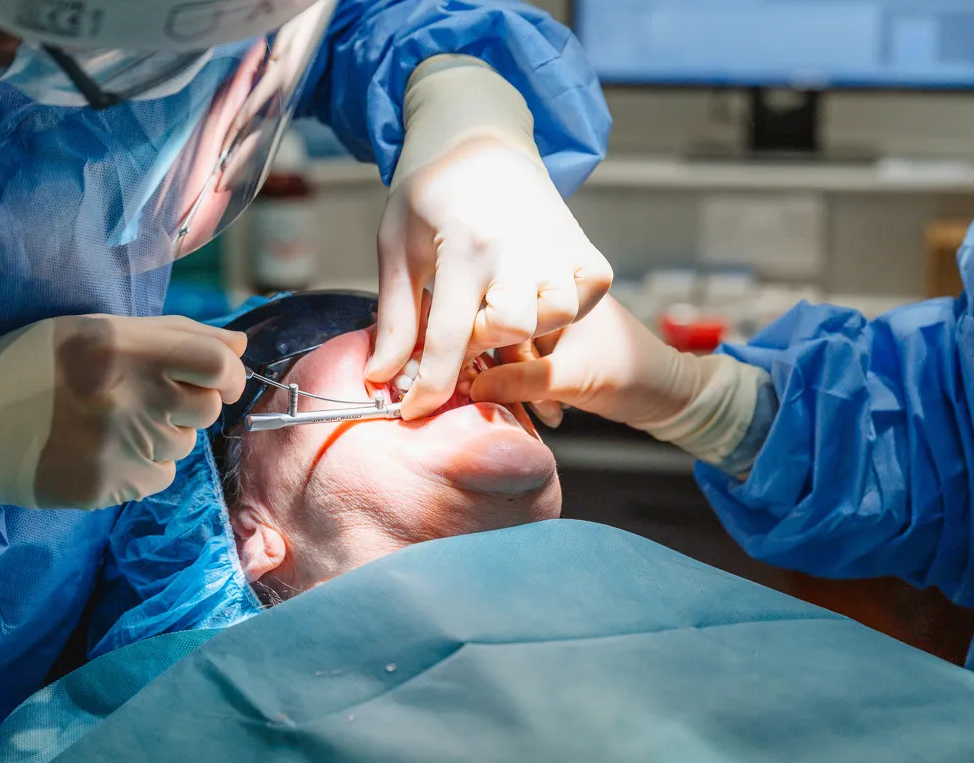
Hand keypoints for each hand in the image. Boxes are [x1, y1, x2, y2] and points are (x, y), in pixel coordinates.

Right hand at [0, 315, 246, 510]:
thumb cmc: (31, 366)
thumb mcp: (94, 329)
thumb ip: (173, 333)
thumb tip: (239, 347)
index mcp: (122, 347)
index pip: (217, 364)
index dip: (229, 373)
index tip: (218, 378)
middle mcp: (127, 396)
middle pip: (207, 408)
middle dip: (190, 404)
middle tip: (151, 399)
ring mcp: (119, 446)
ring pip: (183, 445)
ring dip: (162, 435)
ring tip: (113, 423)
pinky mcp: (110, 486)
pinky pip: (159, 477)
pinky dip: (142, 466)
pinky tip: (104, 450)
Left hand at [369, 139, 612, 419]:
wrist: (479, 139)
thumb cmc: (429, 194)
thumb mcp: (396, 249)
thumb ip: (394, 317)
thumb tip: (382, 377)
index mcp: (462, 245)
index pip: (448, 336)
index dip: (430, 386)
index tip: (413, 412)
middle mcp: (515, 246)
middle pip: (509, 328)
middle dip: (480, 348)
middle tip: (461, 336)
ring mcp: (555, 244)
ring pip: (558, 314)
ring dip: (527, 329)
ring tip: (497, 314)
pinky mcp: (581, 243)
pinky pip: (591, 291)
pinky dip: (570, 306)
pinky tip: (539, 302)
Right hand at [470, 294, 703, 429]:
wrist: (672, 395)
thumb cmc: (632, 375)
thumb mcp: (571, 379)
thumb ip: (521, 382)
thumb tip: (473, 390)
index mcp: (557, 288)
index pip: (498, 314)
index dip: (481, 348)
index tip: (472, 383)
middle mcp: (552, 301)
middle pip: (500, 336)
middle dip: (503, 375)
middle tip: (506, 405)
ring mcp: (554, 326)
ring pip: (511, 355)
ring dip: (518, 388)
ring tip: (545, 412)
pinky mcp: (558, 349)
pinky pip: (525, 366)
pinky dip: (529, 390)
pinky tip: (549, 410)